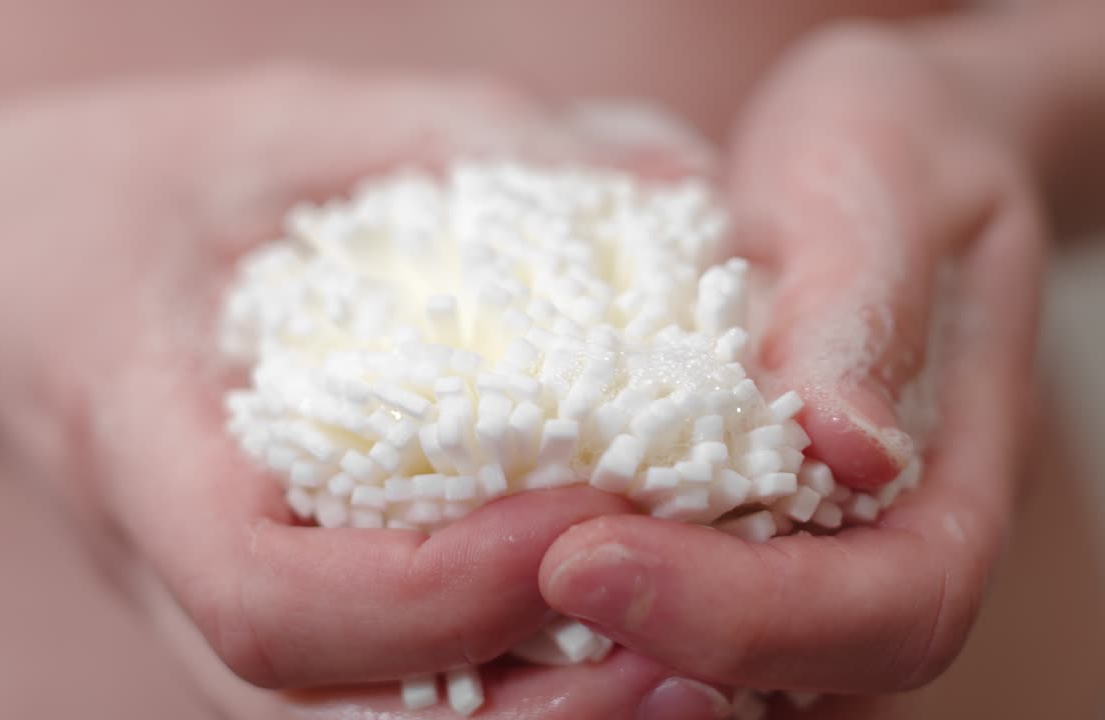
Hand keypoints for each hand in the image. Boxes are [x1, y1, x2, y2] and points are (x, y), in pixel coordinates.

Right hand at [0, 69, 719, 716]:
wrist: (9, 254)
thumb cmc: (141, 181)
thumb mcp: (287, 124)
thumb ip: (463, 141)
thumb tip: (674, 175)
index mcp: (136, 435)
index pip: (266, 593)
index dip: (440, 593)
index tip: (588, 517)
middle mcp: (157, 559)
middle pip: (322, 717)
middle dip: (520, 712)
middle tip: (691, 655)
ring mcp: (194, 601)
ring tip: (683, 678)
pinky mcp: (249, 601)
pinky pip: (363, 696)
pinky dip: (494, 696)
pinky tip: (608, 644)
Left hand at [538, 22, 1043, 708]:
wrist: (878, 162)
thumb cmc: (892, 154)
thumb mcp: (884, 185)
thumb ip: (866, 309)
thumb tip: (848, 449)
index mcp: (954, 483)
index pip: (888, 609)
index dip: (745, 615)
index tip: (584, 555)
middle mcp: (883, 547)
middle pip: (799, 674)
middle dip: (651, 644)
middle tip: (507, 569)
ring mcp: (808, 551)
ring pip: (725, 665)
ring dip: (604, 642)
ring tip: (487, 569)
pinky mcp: (737, 530)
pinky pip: (671, 609)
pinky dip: (587, 601)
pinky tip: (502, 541)